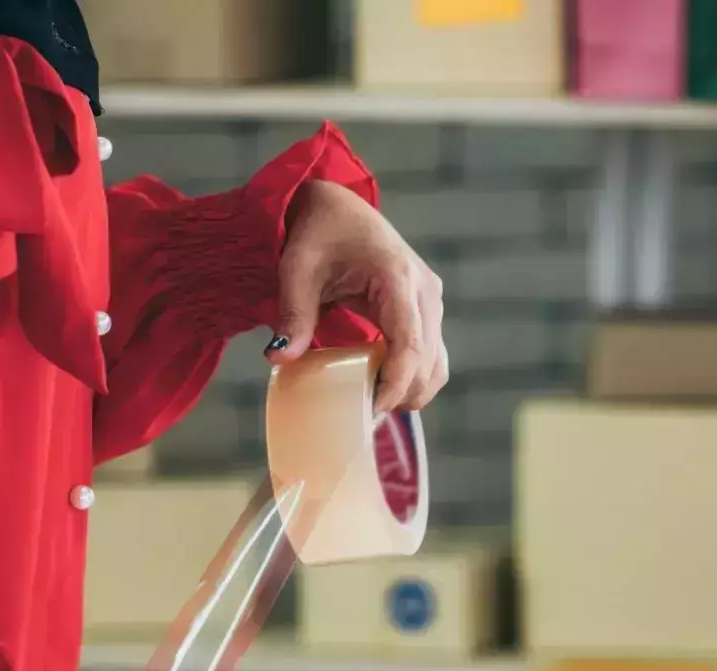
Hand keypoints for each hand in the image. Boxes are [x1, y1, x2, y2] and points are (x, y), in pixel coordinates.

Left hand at [267, 179, 448, 413]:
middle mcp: (424, 290)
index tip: (373, 410)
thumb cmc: (317, 231)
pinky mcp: (425, 308)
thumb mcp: (297, 269)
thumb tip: (279, 357)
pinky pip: (430, 353)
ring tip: (375, 406)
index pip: (410, 344)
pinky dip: (413, 376)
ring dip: (412, 390)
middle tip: (366, 418)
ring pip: (437, 362)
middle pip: (429, 360)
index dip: (396, 383)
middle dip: (403, 394)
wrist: (337, 205)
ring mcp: (430, 300)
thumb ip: (294, 314)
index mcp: (397, 277)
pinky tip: (384, 387)